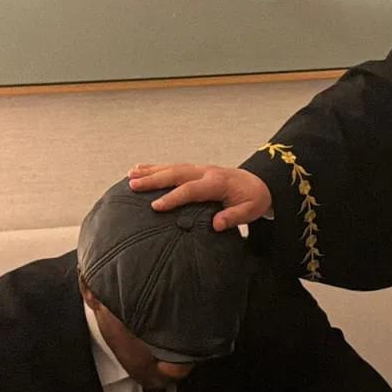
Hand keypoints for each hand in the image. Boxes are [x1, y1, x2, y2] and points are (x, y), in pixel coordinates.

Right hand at [128, 163, 271, 229]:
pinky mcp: (196, 170)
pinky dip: (155, 167)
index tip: (155, 207)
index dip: (172, 198)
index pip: (191, 190)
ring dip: (150, 171)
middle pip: (175, 174)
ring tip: (130, 176)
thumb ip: (234, 217)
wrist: (261, 182)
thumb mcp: (251, 210)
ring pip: (171, 168)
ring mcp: (200, 169)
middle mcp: (206, 172)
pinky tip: (139, 169)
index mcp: (217, 183)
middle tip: (133, 185)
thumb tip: (215, 224)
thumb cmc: (254, 198)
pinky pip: (173, 167)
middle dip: (153, 179)